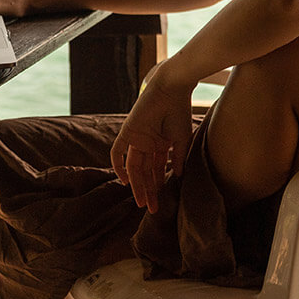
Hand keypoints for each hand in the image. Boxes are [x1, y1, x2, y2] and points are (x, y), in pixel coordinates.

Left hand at [111, 62, 195, 213]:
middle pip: (144, 172)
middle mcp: (147, 143)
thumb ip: (177, 157)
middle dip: (148, 190)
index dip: (158, 186)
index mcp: (160, 144)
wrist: (171, 89)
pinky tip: (124, 181)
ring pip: (134, 167)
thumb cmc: (179, 110)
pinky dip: (118, 165)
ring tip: (142, 202)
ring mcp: (136, 138)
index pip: (156, 169)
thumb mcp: (181, 139)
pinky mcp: (127, 132)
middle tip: (151, 208)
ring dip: (137, 184)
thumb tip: (178, 176)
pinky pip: (117, 151)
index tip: (161, 202)